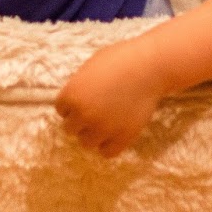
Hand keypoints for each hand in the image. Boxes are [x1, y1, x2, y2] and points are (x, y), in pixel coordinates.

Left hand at [54, 40, 167, 156]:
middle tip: (97, 110)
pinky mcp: (122, 137)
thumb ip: (78, 86)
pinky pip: (107, 152)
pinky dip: (109, 145)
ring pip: (86, 143)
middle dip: (81, 120)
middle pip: (70, 129)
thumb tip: (73, 103)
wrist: (150, 66)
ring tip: (105, 123)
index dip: (74, 103)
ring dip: (93, 135)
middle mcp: (83, 114)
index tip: (88, 97)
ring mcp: (103, 128)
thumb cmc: (120, 59)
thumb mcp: (90, 67)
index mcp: (71, 95)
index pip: (61, 110)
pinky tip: (115, 133)